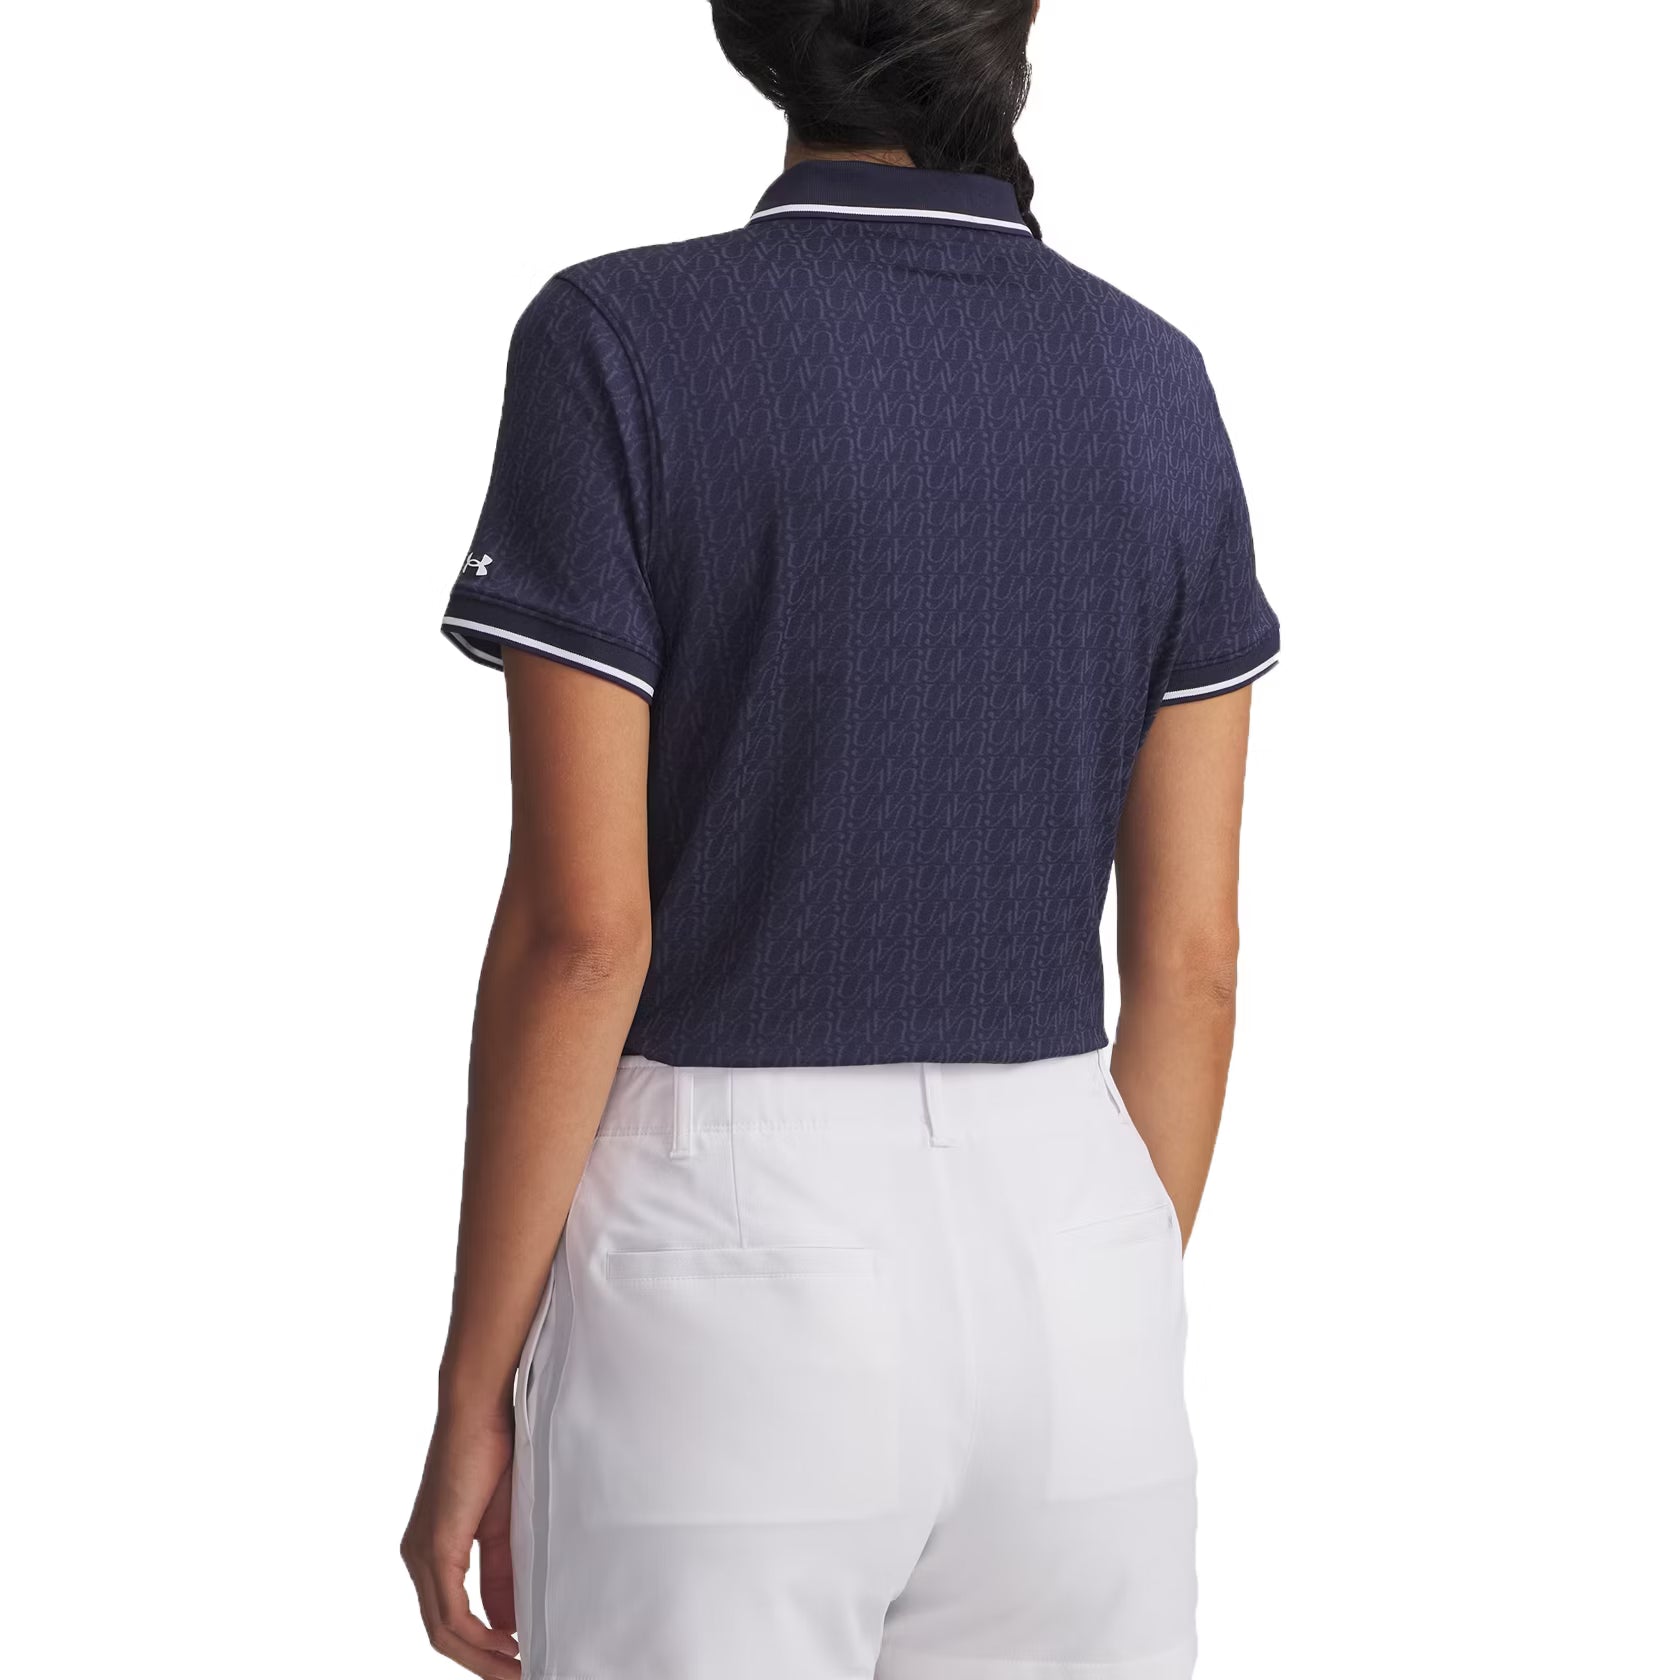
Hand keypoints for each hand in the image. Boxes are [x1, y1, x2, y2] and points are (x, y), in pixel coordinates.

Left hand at [401, 1408, 519, 1676]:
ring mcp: (422, 1554)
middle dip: (482, 1662)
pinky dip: (477, 1636)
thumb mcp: (505, 1524)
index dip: (481, 1647)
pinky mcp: (435, 1548)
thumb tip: (510, 1621)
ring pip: (443, 1631)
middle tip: (519, 1674)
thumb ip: (502, 1572)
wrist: (483, 1408)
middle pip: (443, 1634)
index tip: (516, 1659)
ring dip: (481, 1657)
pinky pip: (449, 1612)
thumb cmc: (497, 1453)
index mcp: (433, 1550)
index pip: (450, 1617)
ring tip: (518, 1670)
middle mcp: (419, 1558)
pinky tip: (505, 1644)